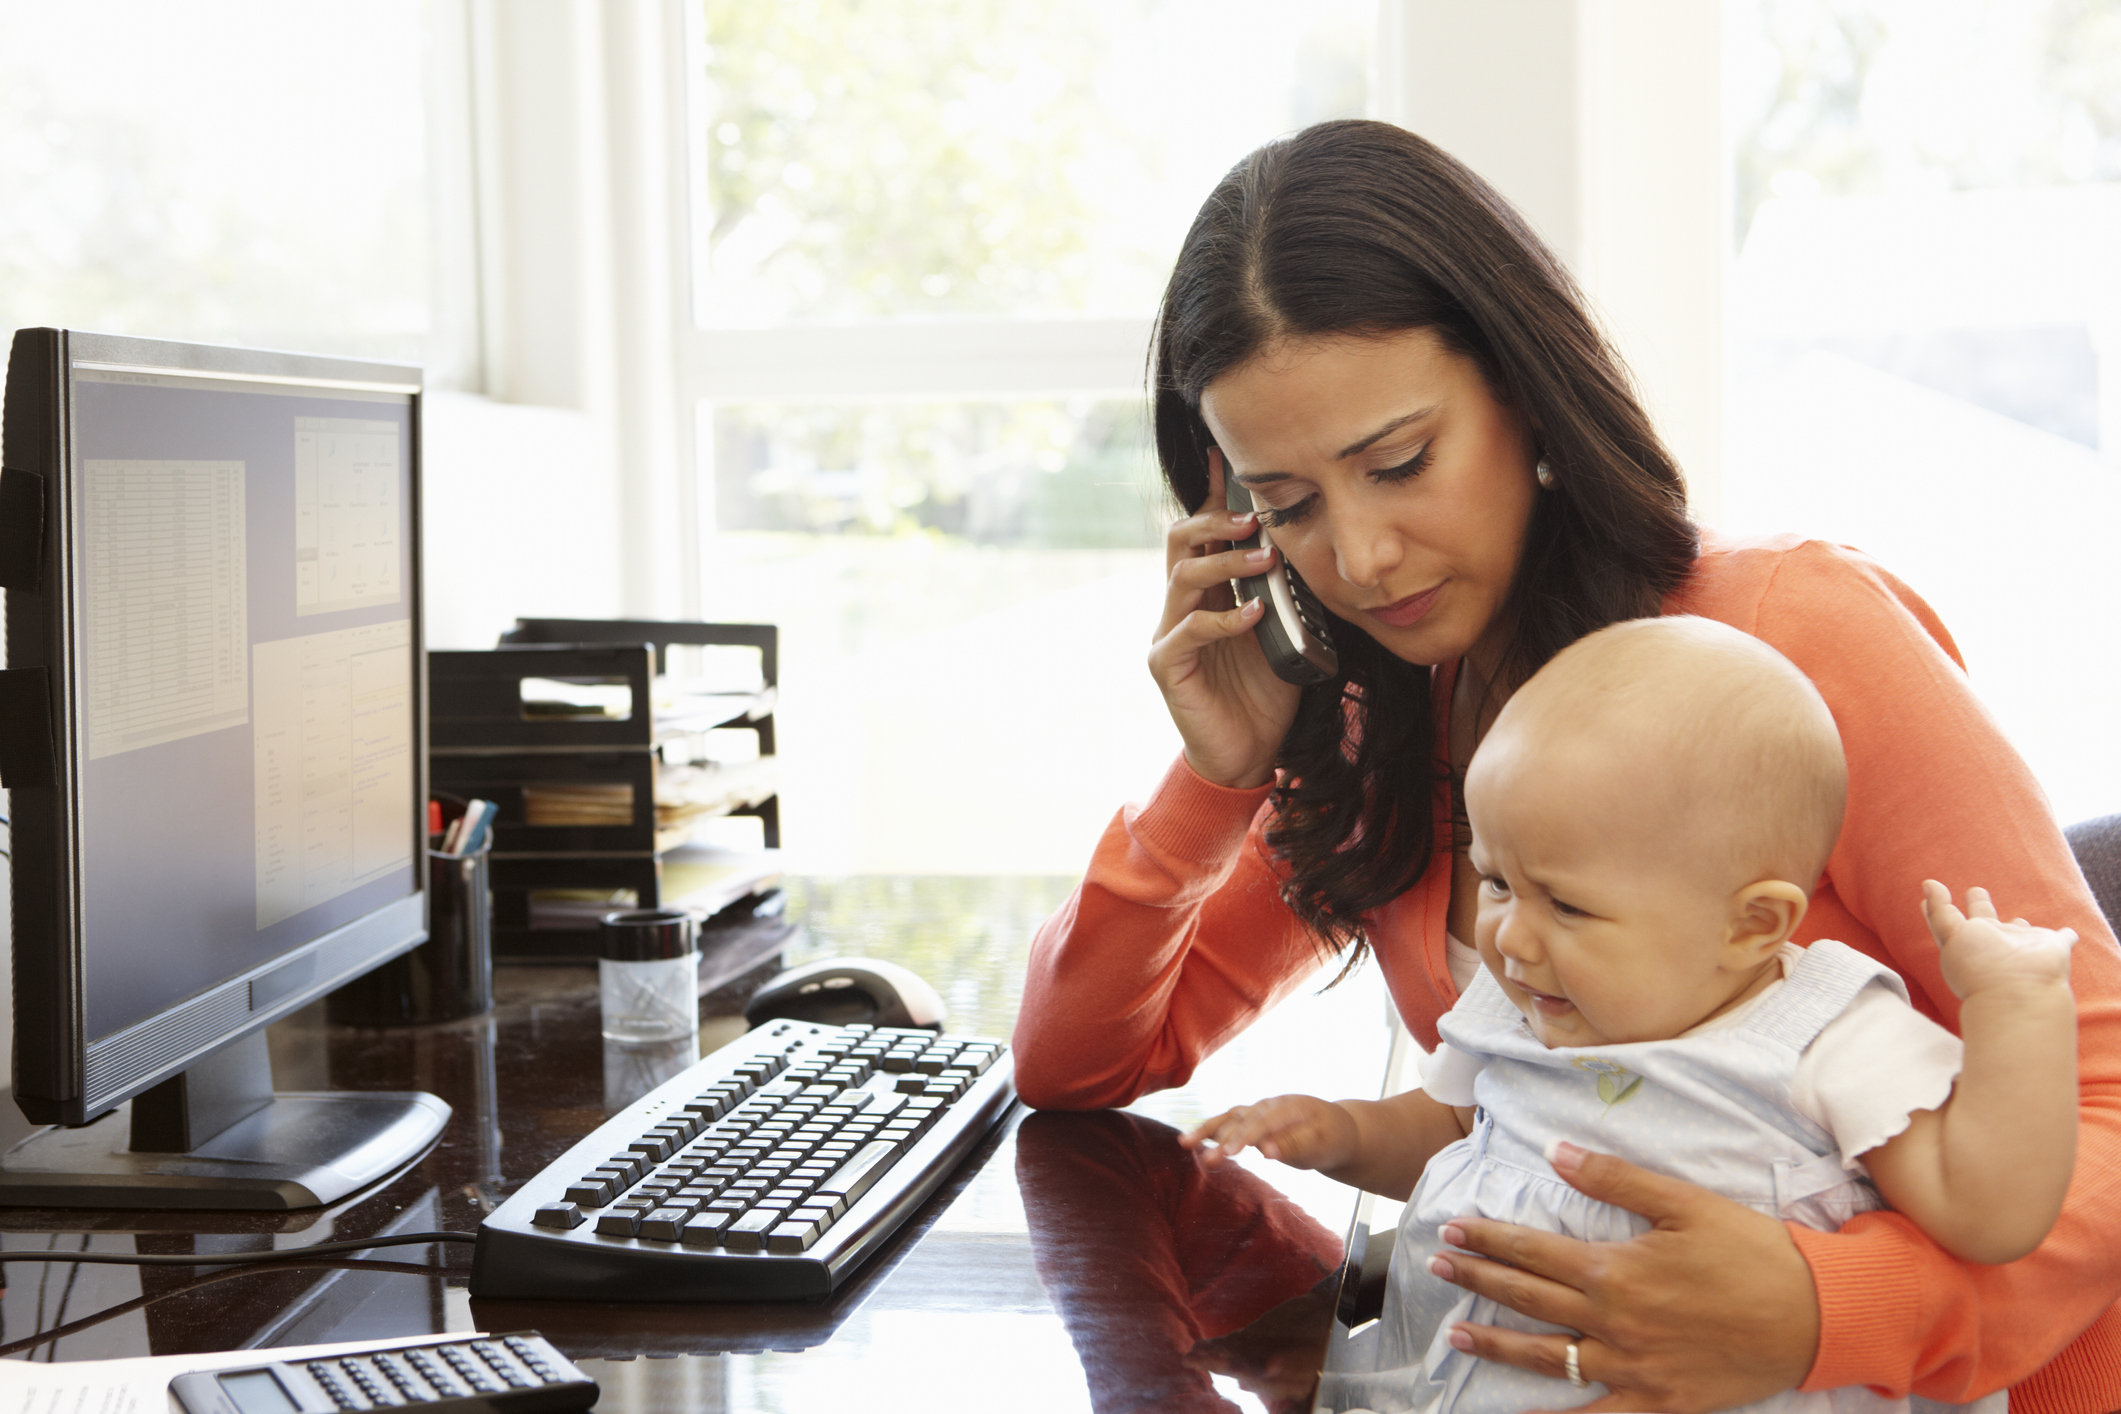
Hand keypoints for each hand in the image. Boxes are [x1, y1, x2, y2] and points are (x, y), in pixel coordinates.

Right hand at [1148, 449, 1303, 788]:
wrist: (1249, 753)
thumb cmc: (1268, 691)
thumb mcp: (1288, 631)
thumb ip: (1288, 593)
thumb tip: (1315, 550)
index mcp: (1209, 591)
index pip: (1204, 531)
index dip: (1213, 494)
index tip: (1226, 457)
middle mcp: (1182, 605)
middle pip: (1181, 540)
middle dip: (1216, 521)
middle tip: (1255, 519)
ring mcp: (1170, 634)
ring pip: (1183, 576)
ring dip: (1227, 562)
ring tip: (1266, 560)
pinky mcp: (1168, 666)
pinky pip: (1189, 631)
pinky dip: (1224, 618)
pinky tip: (1254, 614)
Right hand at [1180, 1095, 1358, 1172]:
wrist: (1335, 1128)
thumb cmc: (1330, 1137)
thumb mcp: (1321, 1144)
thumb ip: (1294, 1145)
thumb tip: (1266, 1152)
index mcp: (1290, 1107)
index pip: (1264, 1122)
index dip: (1246, 1137)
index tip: (1232, 1153)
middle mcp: (1270, 1105)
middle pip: (1243, 1121)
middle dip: (1224, 1140)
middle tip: (1208, 1160)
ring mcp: (1259, 1110)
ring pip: (1230, 1118)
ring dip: (1208, 1130)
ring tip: (1185, 1143)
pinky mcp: (1252, 1119)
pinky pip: (1229, 1122)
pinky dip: (1211, 1130)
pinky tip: (1193, 1140)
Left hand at [1184, 1287, 1334, 1413]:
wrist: (1325, 1313)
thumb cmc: (1327, 1335)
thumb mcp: (1318, 1351)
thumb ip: (1296, 1363)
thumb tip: (1271, 1368)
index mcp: (1287, 1380)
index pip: (1264, 1381)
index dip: (1249, 1377)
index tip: (1235, 1372)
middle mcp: (1268, 1372)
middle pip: (1242, 1371)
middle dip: (1221, 1366)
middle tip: (1200, 1361)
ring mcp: (1257, 1355)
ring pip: (1231, 1358)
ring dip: (1210, 1357)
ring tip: (1192, 1357)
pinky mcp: (1250, 1339)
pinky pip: (1229, 1343)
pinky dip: (1214, 1345)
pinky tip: (1198, 1348)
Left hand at [1433, 1142, 1816, 1412]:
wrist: (1816, 1317)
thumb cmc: (1753, 1253)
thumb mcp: (1683, 1202)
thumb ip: (1615, 1178)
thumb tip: (1557, 1152)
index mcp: (1614, 1269)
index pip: (1533, 1250)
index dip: (1488, 1239)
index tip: (1452, 1230)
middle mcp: (1612, 1322)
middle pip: (1528, 1299)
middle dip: (1477, 1280)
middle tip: (1436, 1265)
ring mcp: (1631, 1368)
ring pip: (1547, 1358)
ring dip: (1496, 1343)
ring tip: (1455, 1333)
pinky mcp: (1657, 1403)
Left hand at [1922, 880, 2076, 999]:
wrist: (2019, 995)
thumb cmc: (1980, 968)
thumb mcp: (1950, 936)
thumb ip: (1940, 912)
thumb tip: (1927, 884)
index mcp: (1969, 941)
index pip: (1952, 921)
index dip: (1942, 906)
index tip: (1933, 889)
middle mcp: (1995, 944)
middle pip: (1987, 921)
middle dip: (1981, 906)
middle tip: (1976, 891)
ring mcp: (2024, 947)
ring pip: (2022, 933)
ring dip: (2021, 926)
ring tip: (2019, 919)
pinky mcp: (2053, 948)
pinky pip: (2062, 939)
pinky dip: (2067, 937)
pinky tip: (2070, 934)